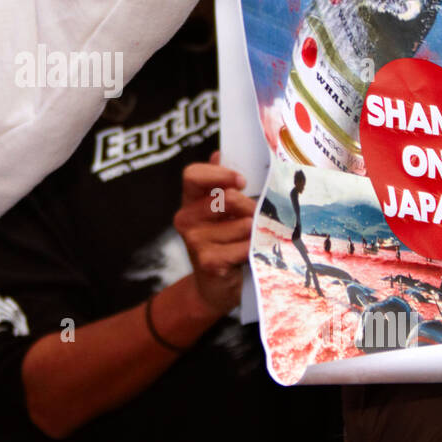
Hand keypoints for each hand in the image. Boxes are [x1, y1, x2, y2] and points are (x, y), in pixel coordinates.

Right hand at [173, 151, 255, 314]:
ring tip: (252, 239)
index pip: (192, 174)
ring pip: (242, 224)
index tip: (242, 181)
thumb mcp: (222, 212)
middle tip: (256, 217)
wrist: (214, 288)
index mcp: (189, 200)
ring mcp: (194, 240)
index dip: (219, 174)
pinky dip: (254, 249)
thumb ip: (221, 183)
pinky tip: (249, 254)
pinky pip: (244, 246)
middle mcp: (185, 218)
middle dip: (249, 207)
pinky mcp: (208, 261)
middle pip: (226, 198)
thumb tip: (218, 153)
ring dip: (255, 232)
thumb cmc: (224, 242)